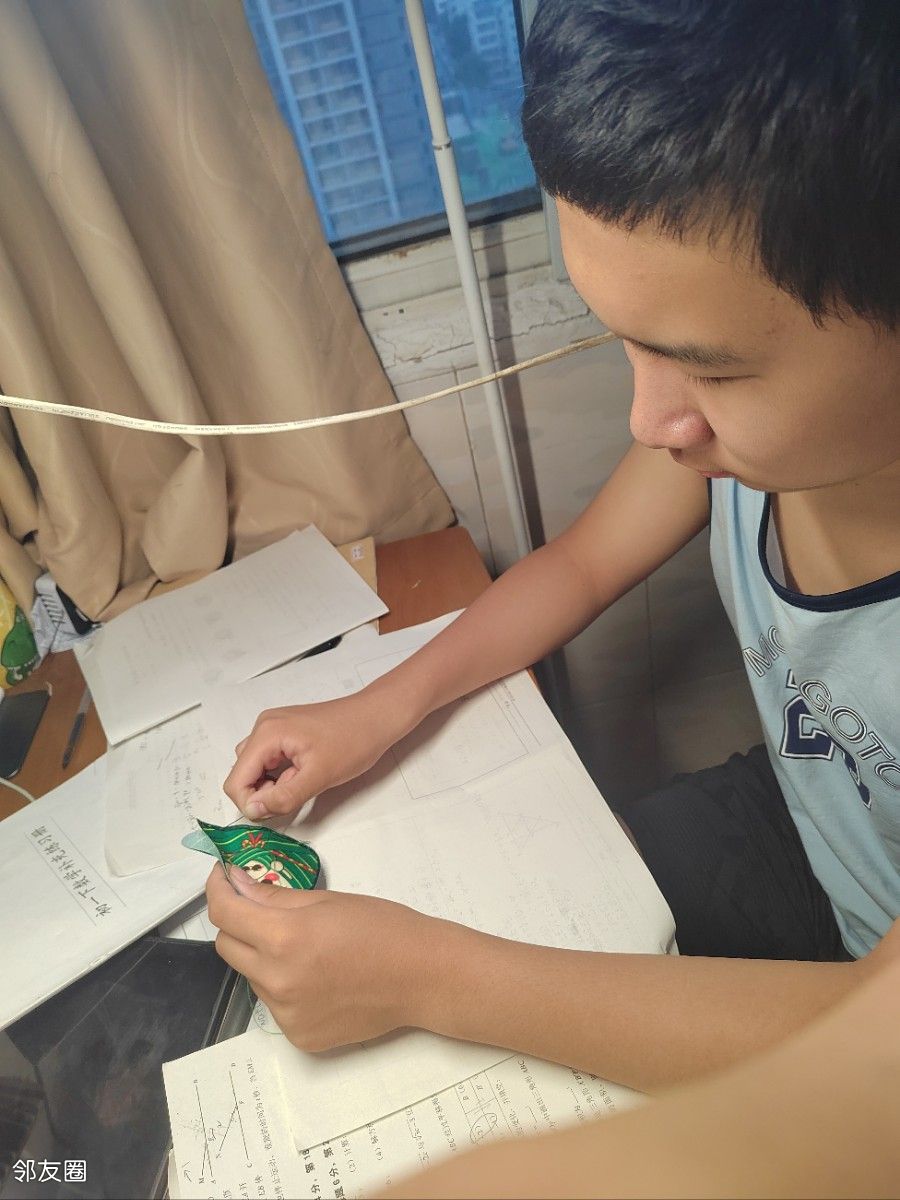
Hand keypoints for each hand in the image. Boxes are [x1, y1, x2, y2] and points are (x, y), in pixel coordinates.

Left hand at [205, 864, 447, 1050]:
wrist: (422, 977)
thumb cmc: (383, 927)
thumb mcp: (327, 900)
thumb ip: (274, 896)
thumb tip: (236, 883)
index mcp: (284, 938)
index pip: (224, 912)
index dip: (217, 888)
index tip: (222, 876)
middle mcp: (276, 980)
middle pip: (226, 946)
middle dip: (236, 922)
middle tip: (260, 908)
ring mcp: (285, 1014)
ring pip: (251, 976)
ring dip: (261, 956)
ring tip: (304, 947)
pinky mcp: (297, 1036)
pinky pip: (274, 1004)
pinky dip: (284, 986)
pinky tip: (318, 978)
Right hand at [223, 689, 404, 821]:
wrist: (378, 716)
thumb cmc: (354, 740)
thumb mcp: (319, 776)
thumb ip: (284, 797)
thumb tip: (253, 811)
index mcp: (267, 734)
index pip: (235, 781)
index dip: (251, 804)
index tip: (277, 809)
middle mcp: (264, 727)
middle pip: (242, 774)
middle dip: (263, 793)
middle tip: (296, 792)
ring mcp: (274, 727)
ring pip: (256, 768)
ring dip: (272, 785)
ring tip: (302, 781)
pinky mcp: (285, 732)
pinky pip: (270, 760)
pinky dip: (280, 774)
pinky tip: (303, 774)